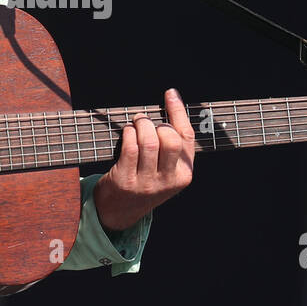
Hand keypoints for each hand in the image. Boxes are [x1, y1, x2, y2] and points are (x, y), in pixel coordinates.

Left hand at [93, 88, 194, 232]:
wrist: (119, 211)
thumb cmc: (144, 181)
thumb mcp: (165, 170)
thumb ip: (171, 146)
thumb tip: (172, 102)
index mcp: (184, 175)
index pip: (187, 138)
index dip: (178, 112)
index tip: (170, 94)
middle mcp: (168, 180)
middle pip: (170, 140)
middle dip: (156, 123)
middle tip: (144, 121)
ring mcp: (147, 182)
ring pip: (149, 141)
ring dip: (140, 125)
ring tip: (135, 125)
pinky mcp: (126, 181)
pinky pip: (130, 147)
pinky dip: (128, 133)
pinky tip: (127, 133)